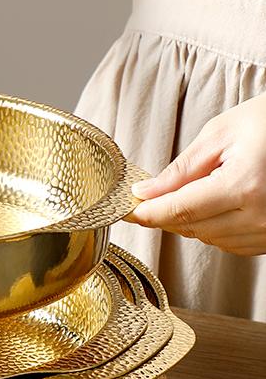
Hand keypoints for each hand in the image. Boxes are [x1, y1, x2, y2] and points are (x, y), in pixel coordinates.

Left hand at [127, 95, 265, 255]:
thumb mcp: (219, 134)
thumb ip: (180, 169)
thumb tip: (146, 194)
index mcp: (244, 186)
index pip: (181, 211)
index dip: (148, 214)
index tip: (126, 210)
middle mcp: (260, 216)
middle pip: (192, 229)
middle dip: (166, 214)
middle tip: (150, 196)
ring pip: (209, 239)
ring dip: (192, 221)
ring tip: (200, 189)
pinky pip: (231, 244)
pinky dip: (215, 228)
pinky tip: (217, 205)